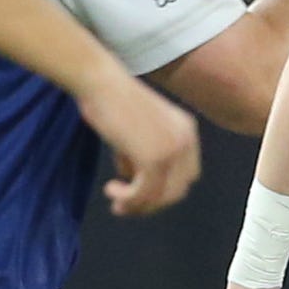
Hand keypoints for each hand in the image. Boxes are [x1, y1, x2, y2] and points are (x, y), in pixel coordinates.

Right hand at [78, 64, 201, 216]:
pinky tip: (111, 190)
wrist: (101, 82)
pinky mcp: (154, 159)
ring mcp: (173, 150)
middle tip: (125, 204)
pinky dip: (128, 199)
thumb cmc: (111, 101)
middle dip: (152, 202)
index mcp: (187, 129)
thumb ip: (143, 154)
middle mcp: (186, 140)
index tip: (139, 190)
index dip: (165, 188)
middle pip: (178, 190)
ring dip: (138, 205)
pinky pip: (144, 194)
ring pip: (162, 196)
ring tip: (116, 203)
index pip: (187, 175)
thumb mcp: (137, 129)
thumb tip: (135, 181)